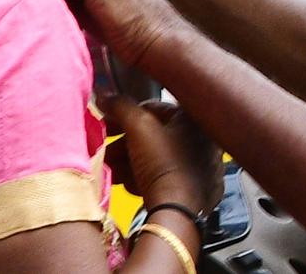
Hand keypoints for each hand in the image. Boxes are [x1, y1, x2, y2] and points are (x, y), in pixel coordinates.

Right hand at [101, 97, 223, 215]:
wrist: (178, 211)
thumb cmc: (163, 163)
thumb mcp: (138, 127)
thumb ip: (120, 106)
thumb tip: (103, 95)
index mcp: (193, 119)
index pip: (154, 107)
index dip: (125, 114)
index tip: (106, 122)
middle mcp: (202, 141)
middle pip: (154, 136)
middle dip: (124, 142)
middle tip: (104, 149)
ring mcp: (202, 168)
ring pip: (158, 159)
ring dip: (130, 162)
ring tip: (110, 169)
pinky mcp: (196, 192)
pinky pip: (166, 179)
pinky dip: (145, 179)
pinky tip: (128, 184)